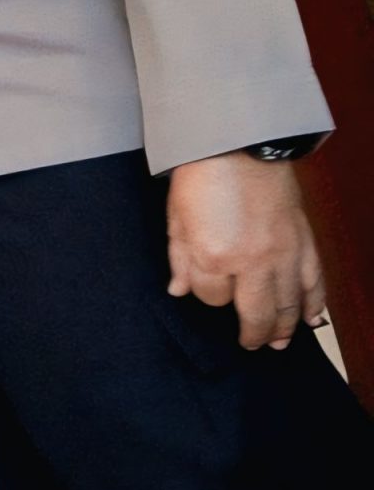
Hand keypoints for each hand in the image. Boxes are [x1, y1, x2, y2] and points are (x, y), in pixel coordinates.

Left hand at [167, 150, 325, 348]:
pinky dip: (314, 304)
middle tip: (251, 345)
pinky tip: (310, 319)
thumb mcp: (176, 218)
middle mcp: (252, 263)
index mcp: (214, 257)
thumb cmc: (202, 176)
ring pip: (288, 305)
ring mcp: (283, 255)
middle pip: (255, 313)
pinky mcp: (303, 243)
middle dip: (251, 333)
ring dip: (284, 328)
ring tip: (279, 343)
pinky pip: (313, 283)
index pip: (211, 297)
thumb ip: (179, 259)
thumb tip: (179, 291)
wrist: (240, 144)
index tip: (204, 288)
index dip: (206, 296)